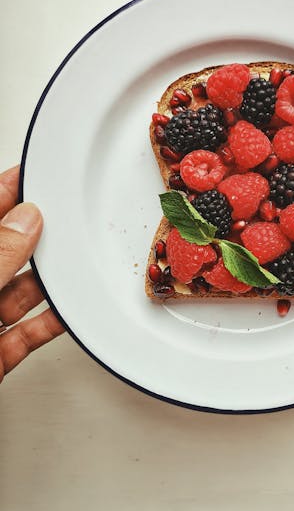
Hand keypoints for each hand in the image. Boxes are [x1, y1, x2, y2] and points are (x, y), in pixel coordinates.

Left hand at [0, 165, 63, 381]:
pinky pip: (26, 333)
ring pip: (16, 295)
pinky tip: (65, 311)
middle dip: (33, 239)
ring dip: (46, 284)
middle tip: (61, 222)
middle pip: (2, 254)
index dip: (4, 193)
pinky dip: (48, 323)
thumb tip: (25, 222)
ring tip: (70, 267)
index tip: (31, 176)